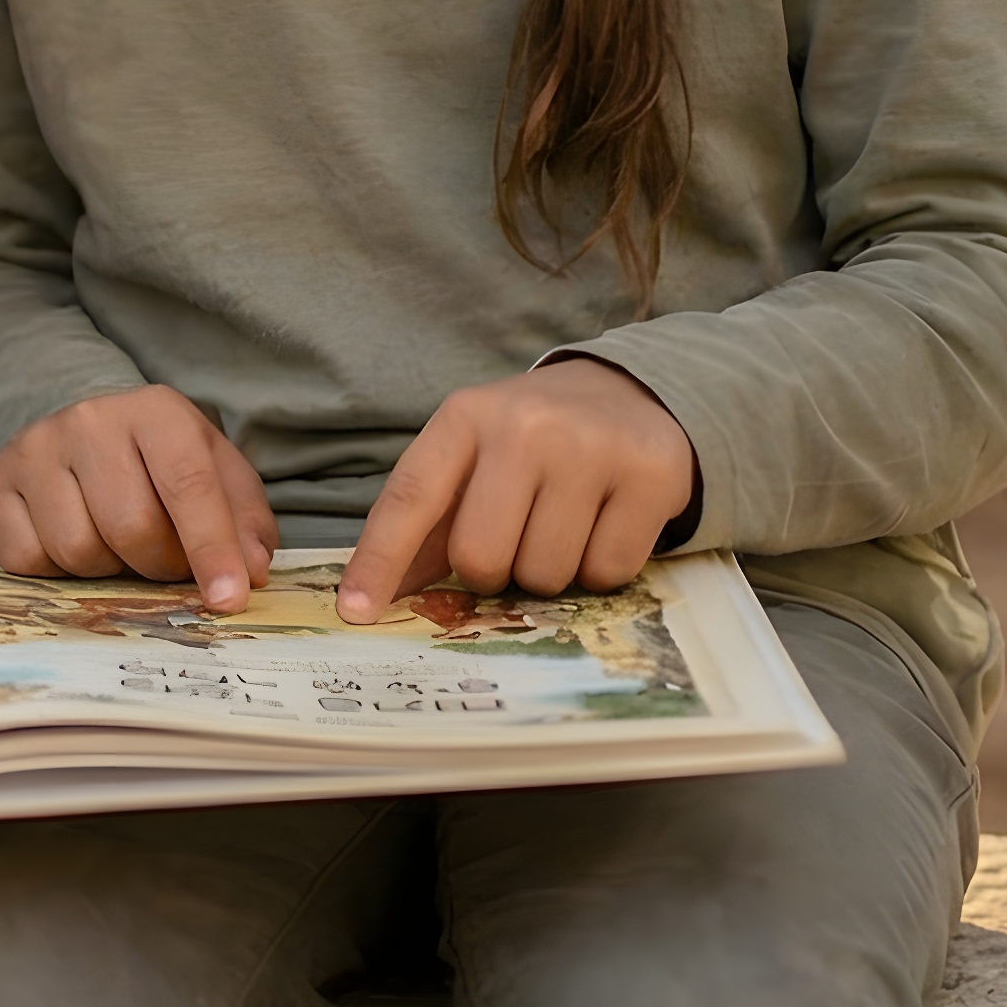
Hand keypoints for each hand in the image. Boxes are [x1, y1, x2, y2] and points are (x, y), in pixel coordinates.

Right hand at [0, 385, 276, 607]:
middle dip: (157, 565)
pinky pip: (26, 560)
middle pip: (130, 528)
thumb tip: (248, 574)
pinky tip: (70, 538)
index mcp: (156, 411)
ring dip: (106, 569)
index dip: (212, 549)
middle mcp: (88, 420)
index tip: (228, 600)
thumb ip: (244, 522)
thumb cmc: (160, 463)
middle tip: (163, 559)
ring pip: (76, 550)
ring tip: (114, 543)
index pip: (189, 485)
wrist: (84, 433)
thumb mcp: (216, 476)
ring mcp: (32, 448)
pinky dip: (55, 570)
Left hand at [336, 359, 696, 624]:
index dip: (379, 560)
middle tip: (516, 541)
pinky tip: (605, 524)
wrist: (629, 395)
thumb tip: (374, 598)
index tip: (356, 611)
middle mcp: (524, 426)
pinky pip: (608, 572)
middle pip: (481, 557)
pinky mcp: (649, 476)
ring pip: (546, 574)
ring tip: (565, 526)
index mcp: (466, 417)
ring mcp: (590, 448)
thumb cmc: (533, 441)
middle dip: (493, 572)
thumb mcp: (473, 459)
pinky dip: (601, 569)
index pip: (410, 497)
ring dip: (550, 573)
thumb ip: (427, 524)